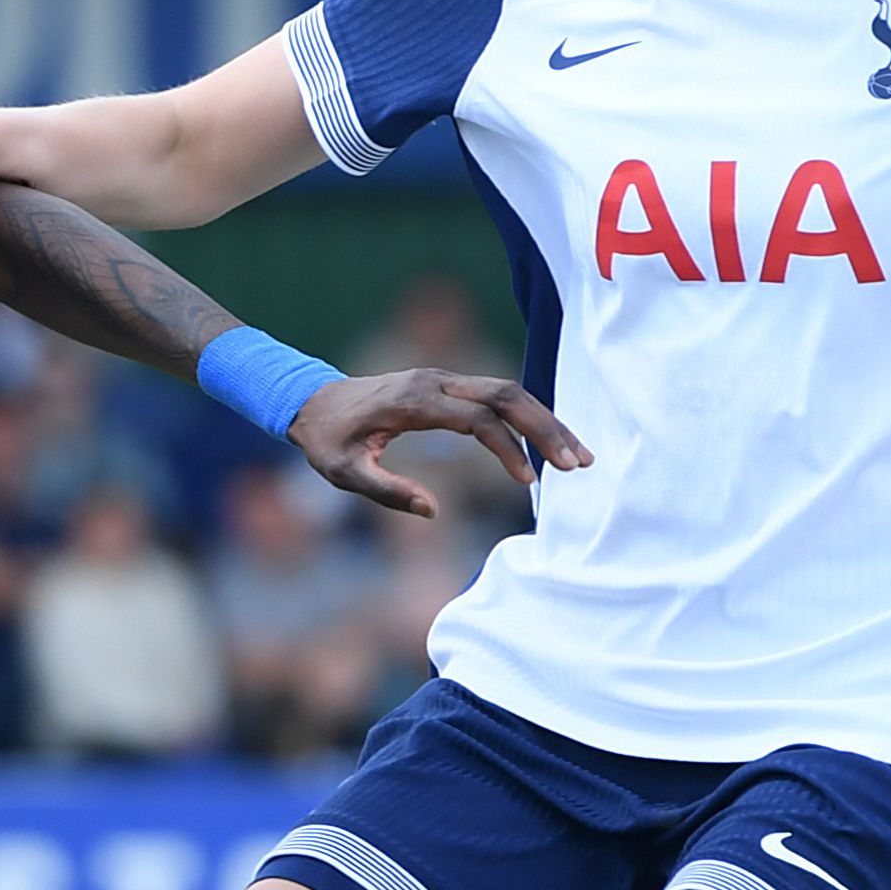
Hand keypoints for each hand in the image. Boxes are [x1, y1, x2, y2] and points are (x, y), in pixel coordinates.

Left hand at [289, 369, 590, 517]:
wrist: (311, 401)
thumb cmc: (327, 440)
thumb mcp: (344, 472)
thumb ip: (386, 491)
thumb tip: (432, 511)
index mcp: (413, 400)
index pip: (478, 419)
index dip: (508, 448)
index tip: (529, 481)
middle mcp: (434, 380)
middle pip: (506, 394)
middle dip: (546, 428)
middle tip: (579, 463)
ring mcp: (444, 378)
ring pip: (508, 390)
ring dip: (544, 420)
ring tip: (576, 455)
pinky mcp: (448, 384)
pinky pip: (496, 395)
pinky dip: (526, 415)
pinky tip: (548, 441)